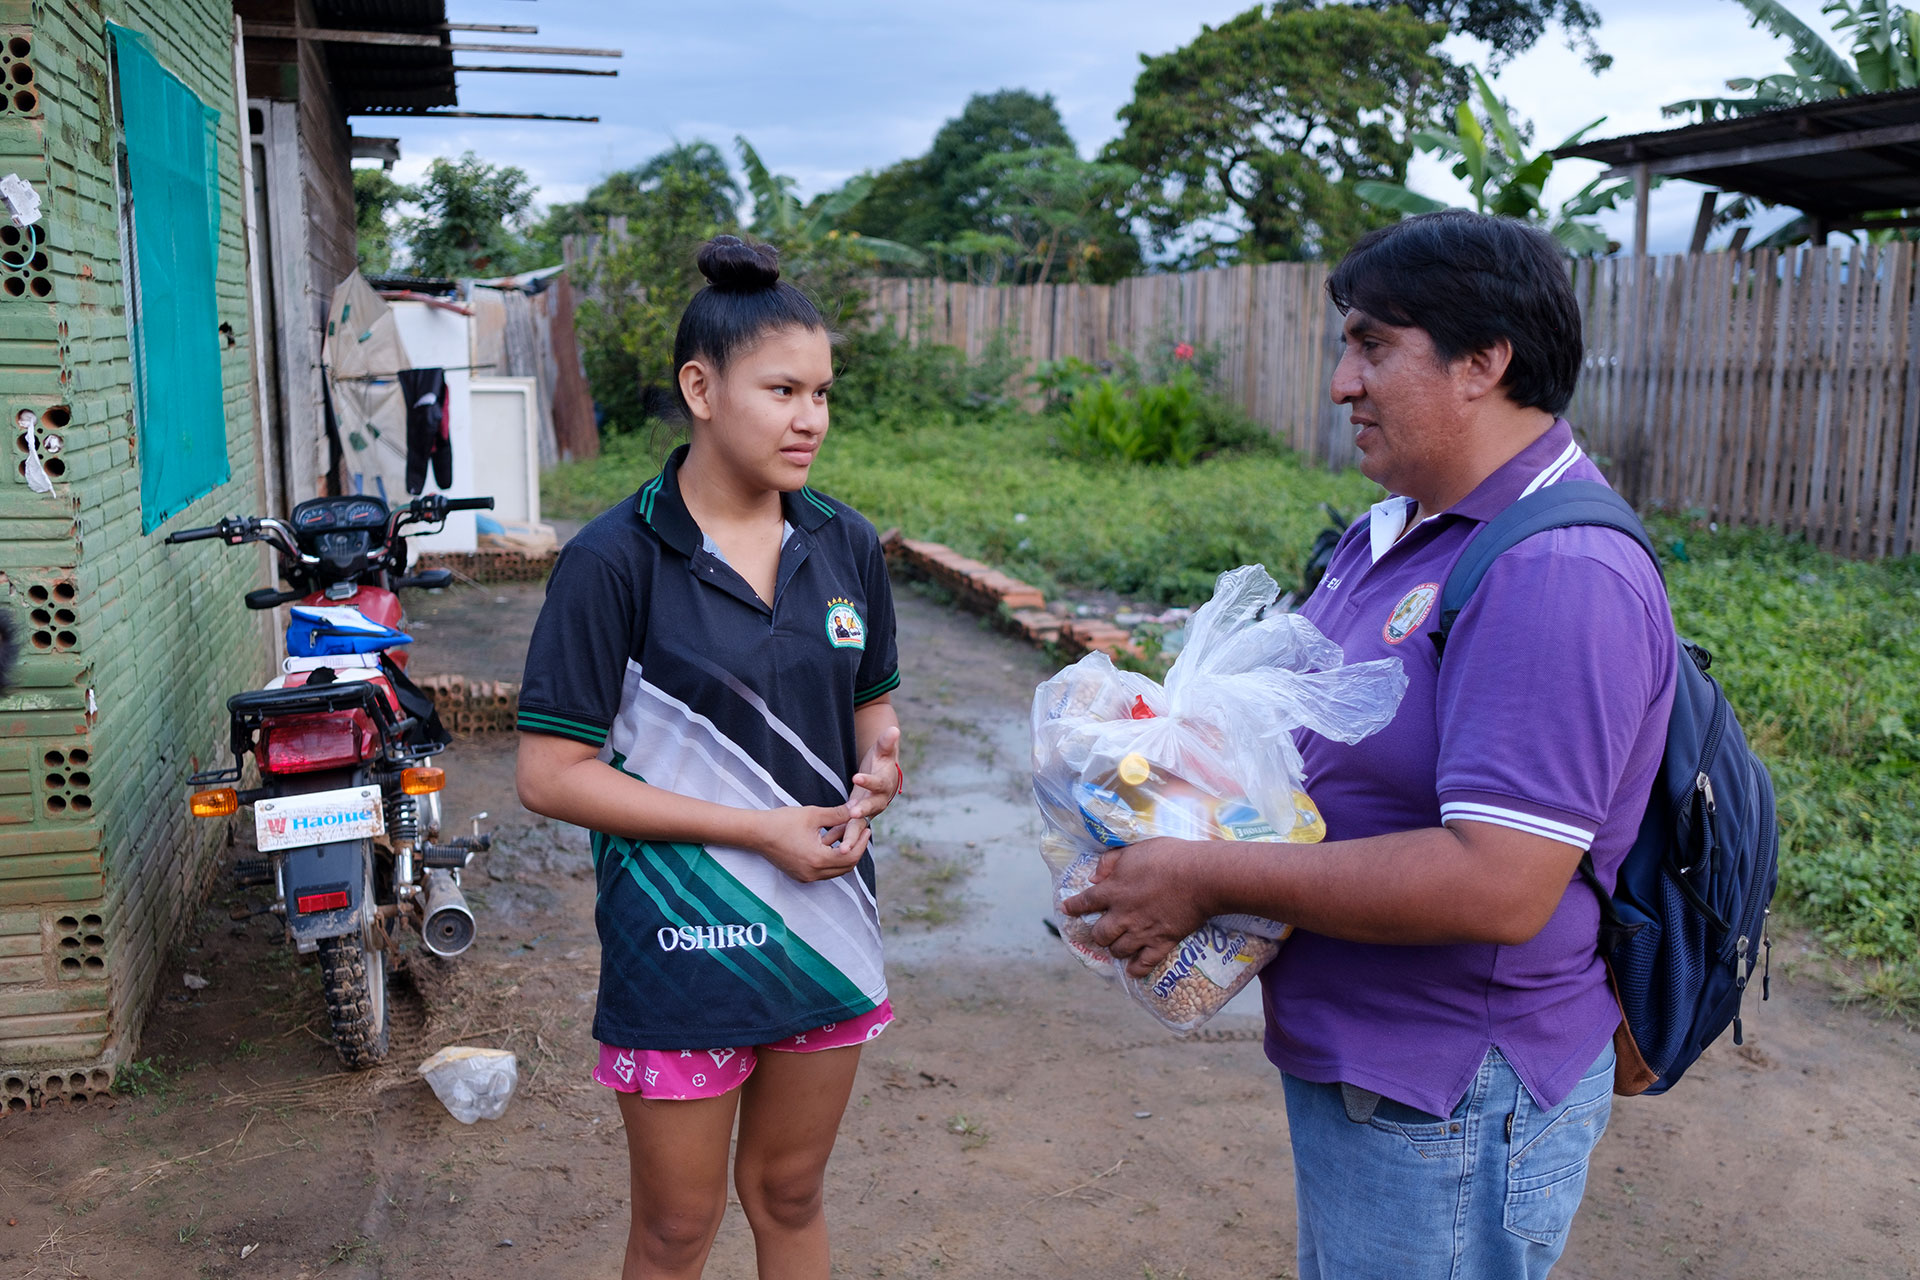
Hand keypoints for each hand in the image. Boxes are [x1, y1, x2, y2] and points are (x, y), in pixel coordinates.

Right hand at [752, 805, 866, 881]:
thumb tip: (858, 807)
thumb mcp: (813, 814)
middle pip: (845, 866)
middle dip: (856, 849)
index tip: (867, 829)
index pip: (850, 856)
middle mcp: (813, 873)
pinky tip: (830, 838)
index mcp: (818, 859)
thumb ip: (838, 813)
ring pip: (835, 869)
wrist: (755, 833)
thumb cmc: (782, 822)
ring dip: (843, 852)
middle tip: (862, 832)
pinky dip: (830, 856)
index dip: (862, 843)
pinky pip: (823, 869)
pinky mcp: (800, 874)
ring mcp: (806, 876)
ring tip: (844, 831)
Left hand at [842, 726, 902, 853]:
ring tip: (841, 848)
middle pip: (870, 810)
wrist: (885, 775)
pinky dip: (839, 837)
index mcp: (884, 785)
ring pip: (859, 826)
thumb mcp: (884, 750)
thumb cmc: (883, 760)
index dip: (868, 780)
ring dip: (851, 836)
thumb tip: (894, 729)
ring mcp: (868, 811)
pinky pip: (848, 829)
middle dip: (861, 815)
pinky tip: (827, 845)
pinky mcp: (858, 818)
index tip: (856, 777)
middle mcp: (878, 801)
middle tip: (852, 816)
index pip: (877, 783)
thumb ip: (887, 742)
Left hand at [1060, 837, 1213, 977]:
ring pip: (1118, 950)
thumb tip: (1094, 876)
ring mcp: (1142, 931)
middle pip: (1099, 934)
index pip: (1085, 901)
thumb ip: (1110, 861)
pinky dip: (1136, 969)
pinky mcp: (1162, 942)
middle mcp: (1122, 915)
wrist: (1200, 877)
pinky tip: (1132, 969)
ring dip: (1115, 949)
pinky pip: (1144, 964)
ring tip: (1118, 946)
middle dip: (1097, 934)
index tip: (1066, 909)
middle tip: (1101, 931)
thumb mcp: (1135, 849)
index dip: (1073, 907)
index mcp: (1113, 890)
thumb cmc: (1169, 857)